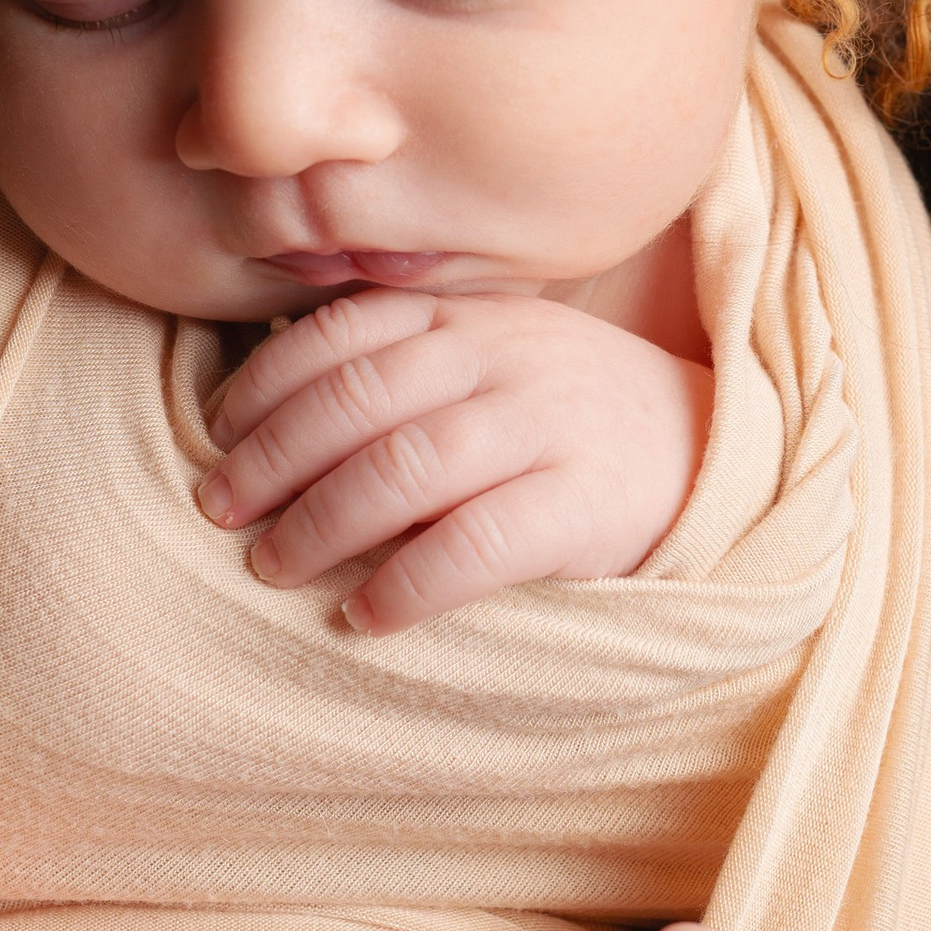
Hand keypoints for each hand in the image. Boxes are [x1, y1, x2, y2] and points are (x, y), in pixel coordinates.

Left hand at [197, 290, 713, 631]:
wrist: (713, 451)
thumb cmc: (572, 414)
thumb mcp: (497, 354)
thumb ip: (409, 361)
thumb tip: (273, 410)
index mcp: (470, 315)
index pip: (344, 332)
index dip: (266, 384)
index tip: (216, 433)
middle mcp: (502, 357)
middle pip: (357, 400)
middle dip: (271, 458)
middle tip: (219, 511)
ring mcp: (545, 426)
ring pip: (404, 466)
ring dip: (320, 522)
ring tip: (272, 568)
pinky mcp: (583, 505)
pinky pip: (475, 544)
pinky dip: (407, 582)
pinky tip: (364, 616)